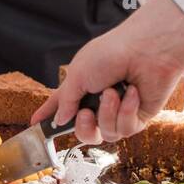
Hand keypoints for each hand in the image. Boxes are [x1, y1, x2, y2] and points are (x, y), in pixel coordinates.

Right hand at [34, 0, 183, 143]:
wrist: (148, 50)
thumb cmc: (113, 53)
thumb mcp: (77, 74)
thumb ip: (65, 101)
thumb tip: (60, 119)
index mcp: (82, 86)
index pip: (61, 106)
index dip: (49, 116)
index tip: (36, 125)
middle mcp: (99, 101)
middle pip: (84, 132)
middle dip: (83, 127)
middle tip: (85, 112)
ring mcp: (119, 110)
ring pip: (105, 134)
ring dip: (107, 114)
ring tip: (114, 92)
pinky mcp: (139, 116)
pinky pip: (125, 129)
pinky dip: (126, 112)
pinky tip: (132, 93)